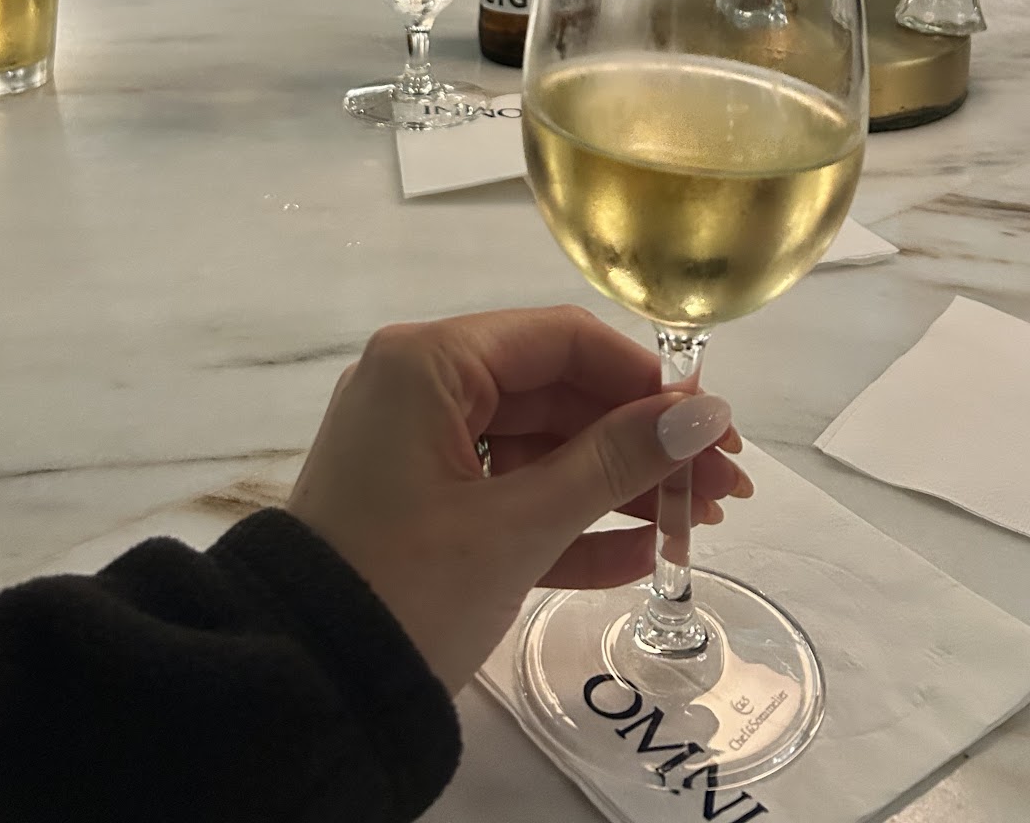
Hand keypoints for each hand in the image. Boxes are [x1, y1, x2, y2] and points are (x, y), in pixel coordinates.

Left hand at [286, 305, 749, 691]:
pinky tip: (643, 556)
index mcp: (429, 364)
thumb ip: (615, 463)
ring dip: (618, 487)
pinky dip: (570, 524)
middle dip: (643, 442)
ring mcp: (421, 448)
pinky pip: (511, 496)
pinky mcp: (424, 506)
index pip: (560, 340)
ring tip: (699, 524)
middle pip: (558, 394)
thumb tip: (704, 416)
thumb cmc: (407, 586)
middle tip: (725, 486)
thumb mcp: (518, 525)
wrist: (305, 689)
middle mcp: (422, 388)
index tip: (716, 424)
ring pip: (542, 449)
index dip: (646, 380)